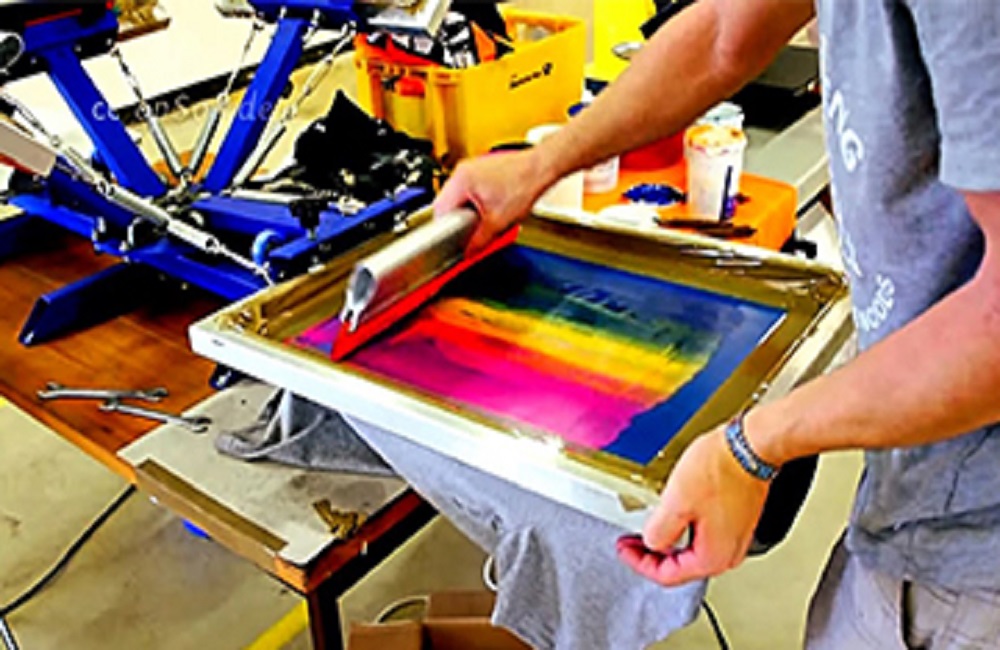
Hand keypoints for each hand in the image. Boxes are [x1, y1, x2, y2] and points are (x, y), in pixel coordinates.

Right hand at [433, 150, 550, 252]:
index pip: (440, 211)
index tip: (452, 240)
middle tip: (470, 232)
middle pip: (448, 204)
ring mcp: (471, 168)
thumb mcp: (498, 222)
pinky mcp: (481, 170)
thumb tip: (469, 252)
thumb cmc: (524, 184)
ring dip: (467, 212)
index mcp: (461, 181)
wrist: (541, 168)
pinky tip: (491, 208)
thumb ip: (479, 241)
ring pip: (459, 198)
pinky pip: (470, 191)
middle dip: (458, 221)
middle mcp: (462, 171)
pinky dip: (476, 203)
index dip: (446, 229)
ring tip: (485, 218)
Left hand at [617, 428, 770, 586]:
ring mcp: (734, 536)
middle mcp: (728, 552)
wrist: (750, 446)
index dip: (640, 563)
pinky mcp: (735, 519)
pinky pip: (703, 533)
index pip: (667, 575)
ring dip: (667, 540)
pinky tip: (673, 514)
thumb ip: (659, 531)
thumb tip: (652, 543)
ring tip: (648, 527)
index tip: (625, 548)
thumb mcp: (676, 503)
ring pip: (691, 549)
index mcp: (713, 557)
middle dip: (653, 555)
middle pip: (681, 566)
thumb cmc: (722, 469)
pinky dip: (683, 529)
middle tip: (632, 541)